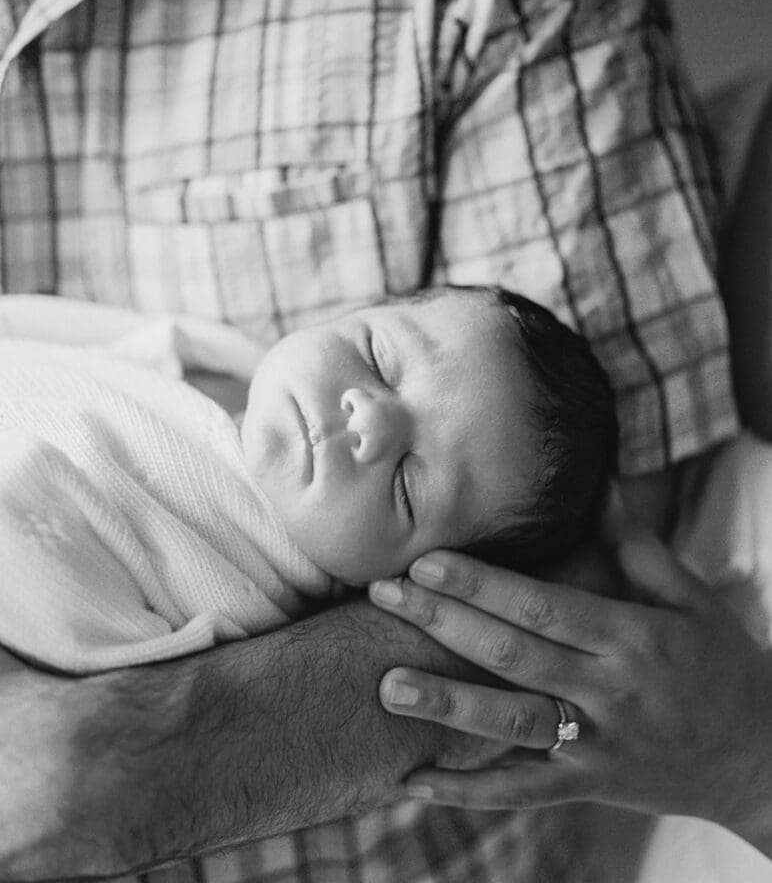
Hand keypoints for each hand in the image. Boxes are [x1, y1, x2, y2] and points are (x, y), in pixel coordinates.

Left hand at [368, 492, 771, 855]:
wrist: (761, 758)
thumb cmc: (720, 663)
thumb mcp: (689, 598)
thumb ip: (636, 543)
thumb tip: (598, 480)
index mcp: (632, 638)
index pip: (543, 607)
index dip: (482, 585)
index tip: (426, 562)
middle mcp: (611, 693)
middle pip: (514, 656)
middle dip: (444, 623)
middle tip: (382, 595)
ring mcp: (598, 746)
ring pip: (511, 726)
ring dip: (446, 705)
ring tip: (386, 685)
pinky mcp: (589, 787)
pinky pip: (522, 792)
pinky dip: (467, 791)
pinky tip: (413, 781)